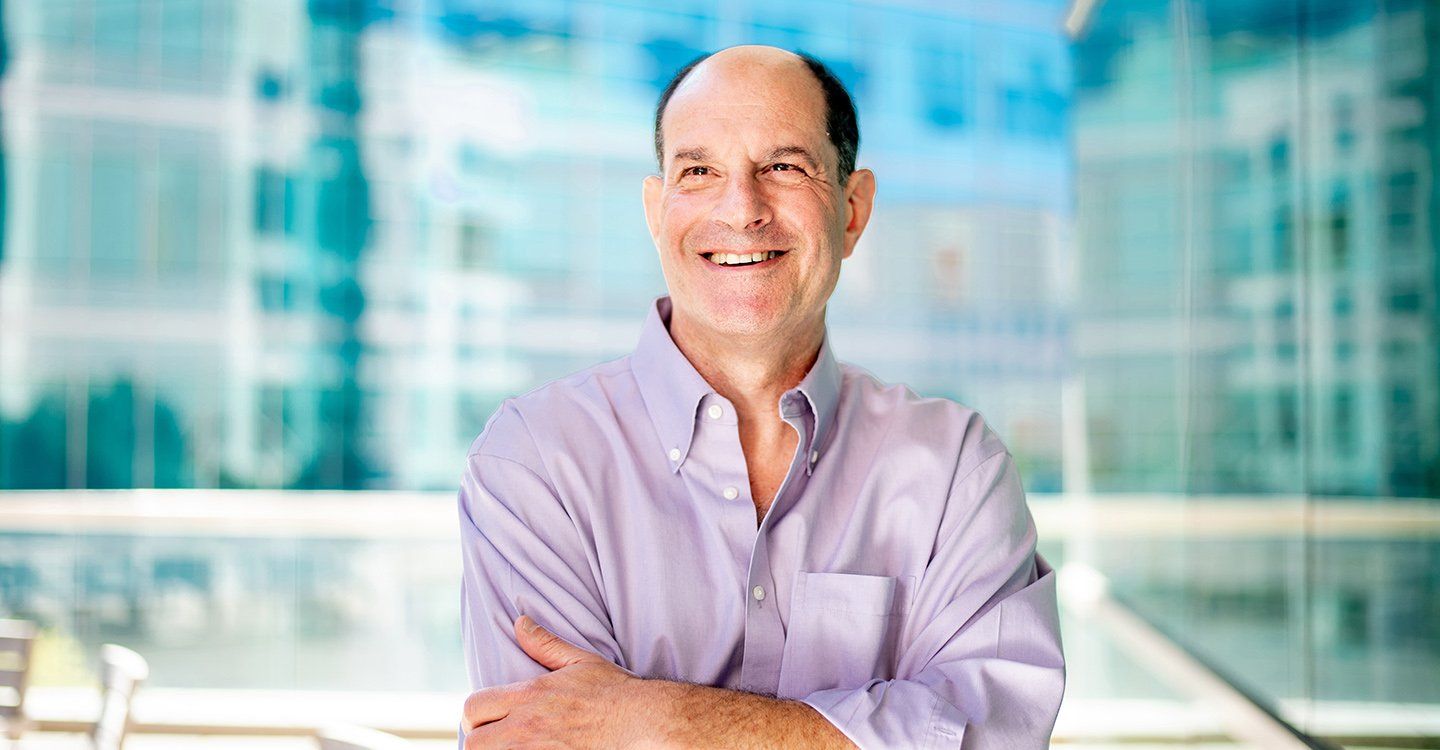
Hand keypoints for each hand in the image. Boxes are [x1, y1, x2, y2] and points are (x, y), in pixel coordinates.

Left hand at [461, 615, 658, 748]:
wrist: (642, 722)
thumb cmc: (613, 692)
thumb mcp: (580, 661)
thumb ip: (545, 644)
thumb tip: (520, 623)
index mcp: (530, 696)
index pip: (474, 707)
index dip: (474, 713)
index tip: (485, 716)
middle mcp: (527, 728)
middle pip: (473, 742)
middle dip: (479, 738)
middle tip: (493, 737)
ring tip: (508, 746)